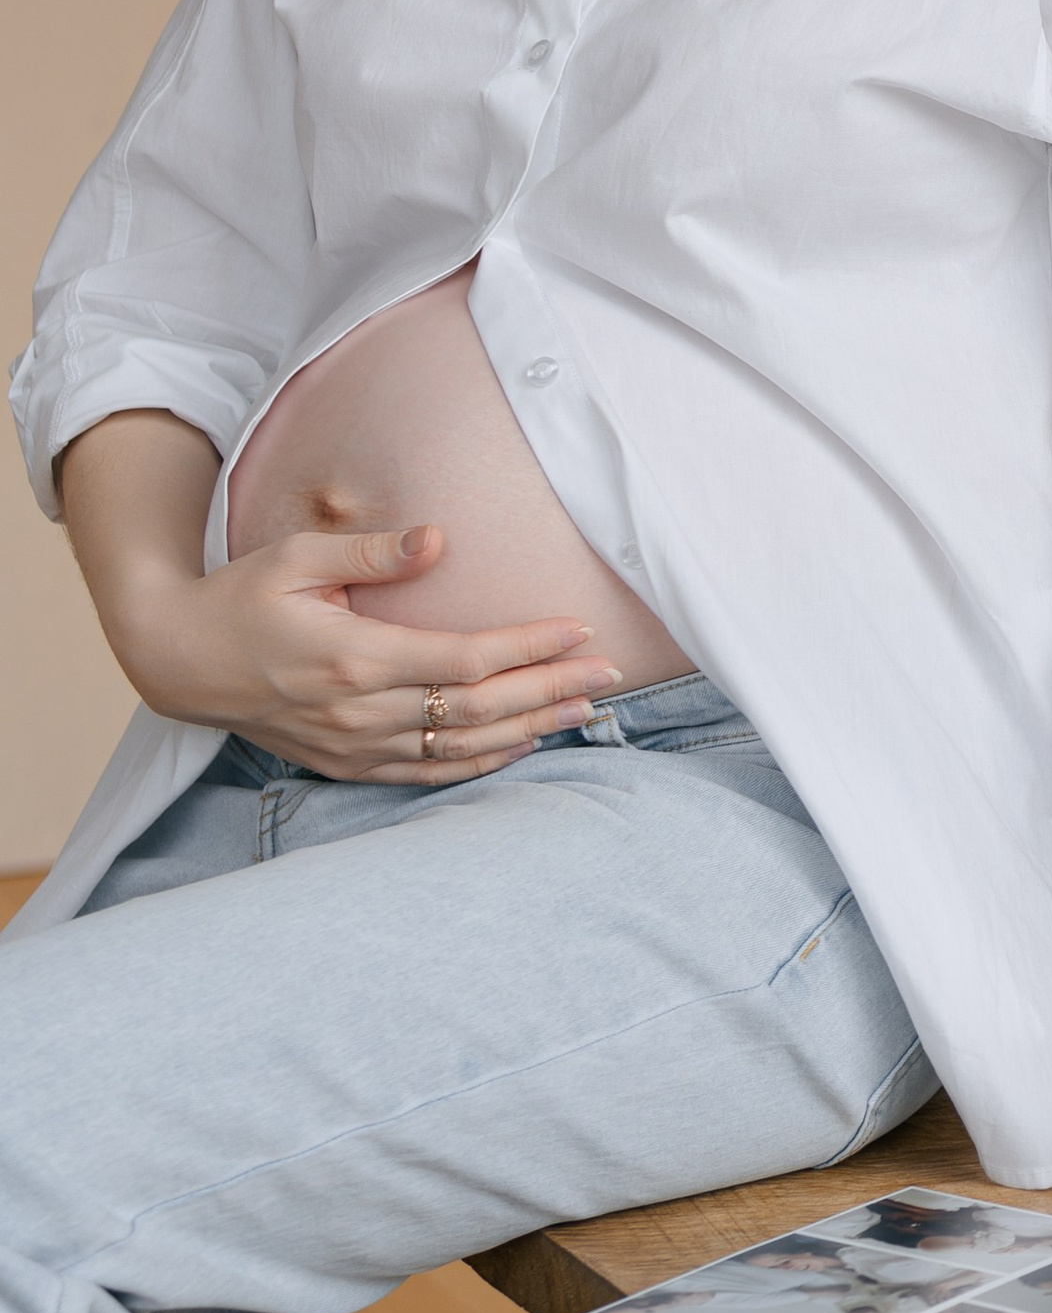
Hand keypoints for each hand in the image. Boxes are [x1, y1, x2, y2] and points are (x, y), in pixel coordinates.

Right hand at [113, 522, 623, 784]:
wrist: (180, 661)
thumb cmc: (242, 598)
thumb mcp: (297, 557)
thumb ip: (372, 552)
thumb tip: (438, 538)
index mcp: (355, 658)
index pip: (465, 660)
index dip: (529, 648)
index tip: (579, 632)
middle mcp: (360, 712)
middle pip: (478, 710)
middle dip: (551, 691)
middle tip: (610, 676)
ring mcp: (354, 747)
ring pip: (461, 750)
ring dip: (530, 731)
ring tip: (586, 713)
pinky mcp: (347, 766)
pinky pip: (428, 775)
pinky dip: (481, 764)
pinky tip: (523, 745)